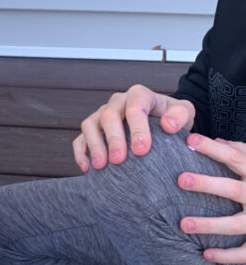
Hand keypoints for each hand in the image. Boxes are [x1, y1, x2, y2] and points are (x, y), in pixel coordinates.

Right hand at [73, 84, 194, 171]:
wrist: (163, 123)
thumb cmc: (172, 119)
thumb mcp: (185, 113)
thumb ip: (181, 115)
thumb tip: (168, 125)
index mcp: (139, 95)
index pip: (136, 107)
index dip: (137, 128)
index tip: (142, 150)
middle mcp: (118, 102)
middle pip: (108, 115)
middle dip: (113, 139)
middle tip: (119, 160)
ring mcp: (102, 114)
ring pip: (89, 125)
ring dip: (94, 146)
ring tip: (101, 166)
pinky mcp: (93, 129)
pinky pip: (80, 138)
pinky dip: (81, 153)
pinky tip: (88, 169)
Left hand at [178, 135, 245, 262]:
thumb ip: (242, 153)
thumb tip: (218, 141)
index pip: (235, 158)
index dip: (213, 149)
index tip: (190, 140)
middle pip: (233, 189)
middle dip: (207, 184)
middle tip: (181, 179)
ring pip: (236, 224)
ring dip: (210, 225)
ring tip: (183, 224)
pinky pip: (245, 252)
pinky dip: (227, 255)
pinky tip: (206, 254)